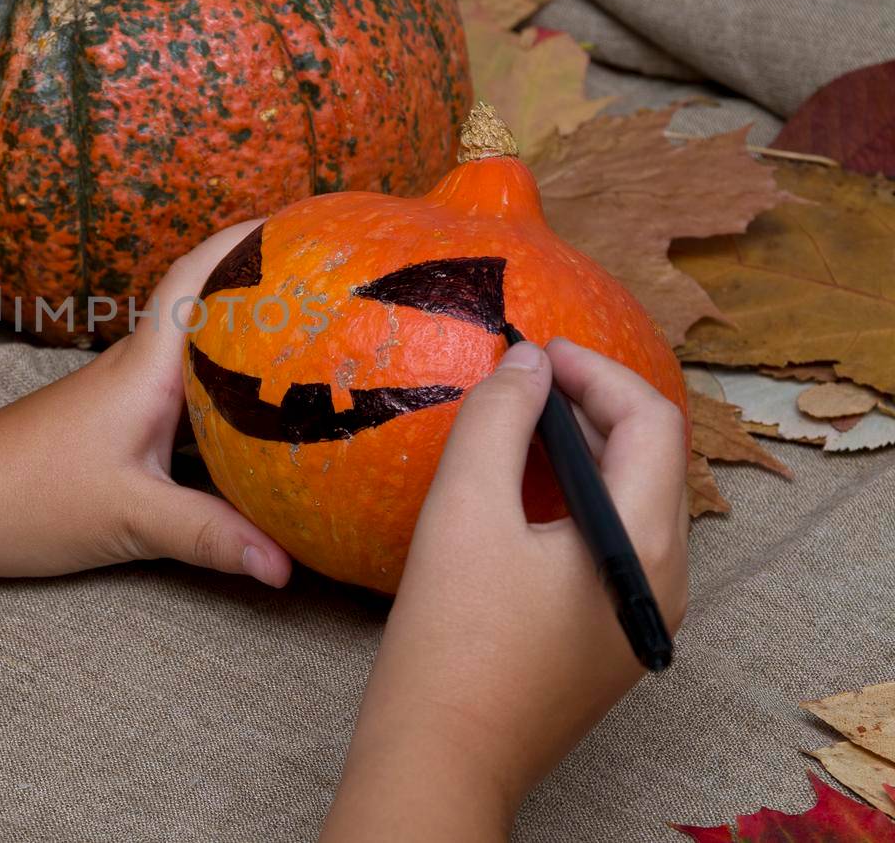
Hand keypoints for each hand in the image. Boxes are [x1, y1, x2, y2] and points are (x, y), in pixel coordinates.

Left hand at [0, 220, 291, 587]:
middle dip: (267, 290)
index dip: (247, 240)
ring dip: (248, 349)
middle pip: (209, 310)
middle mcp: (138, 371)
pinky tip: (259, 430)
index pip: (197, 277)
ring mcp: (126, 399)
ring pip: (198, 361)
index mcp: (144, 369)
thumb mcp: (128, 519)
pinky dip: (226, 404)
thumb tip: (286, 566)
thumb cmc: (24, 496)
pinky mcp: (116, 431)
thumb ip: (209, 537)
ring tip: (317, 349)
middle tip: (333, 284)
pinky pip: (185, 403)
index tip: (304, 220)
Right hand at [323, 338, 689, 839]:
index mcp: (646, 545)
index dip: (598, 371)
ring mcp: (638, 617)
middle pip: (649, 462)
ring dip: (580, 453)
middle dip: (591, 406)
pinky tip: (514, 498)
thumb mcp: (465, 509)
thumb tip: (528, 361)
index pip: (653, 423)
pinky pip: (608, 546)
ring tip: (514, 427)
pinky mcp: (606, 641)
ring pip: (629, 505)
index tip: (535, 349)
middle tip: (522, 380)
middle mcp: (664, 582)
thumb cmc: (453, 636)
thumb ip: (498, 419)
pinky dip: (571, 501)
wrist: (442, 756)